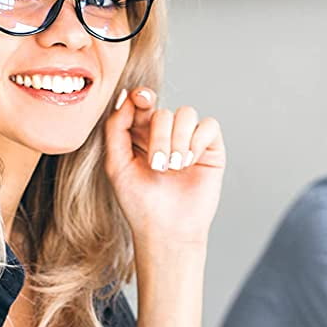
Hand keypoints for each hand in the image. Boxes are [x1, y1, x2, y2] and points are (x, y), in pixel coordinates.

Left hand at [103, 85, 225, 249]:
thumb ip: (116, 128)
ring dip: (178, 140)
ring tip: (174, 168)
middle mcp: (166, 134)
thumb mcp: (116, 164)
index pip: (143, 103)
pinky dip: (197, 141)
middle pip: (164, 112)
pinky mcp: (210, 150)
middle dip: (159, 137)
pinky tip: (190, 162)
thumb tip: (126, 97)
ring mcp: (189, 141)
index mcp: (141, 134)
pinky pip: (208, 126)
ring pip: (186, 114)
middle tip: (157, 166)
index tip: (141, 100)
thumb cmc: (139, 203)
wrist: (167, 230)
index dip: (142, 97)